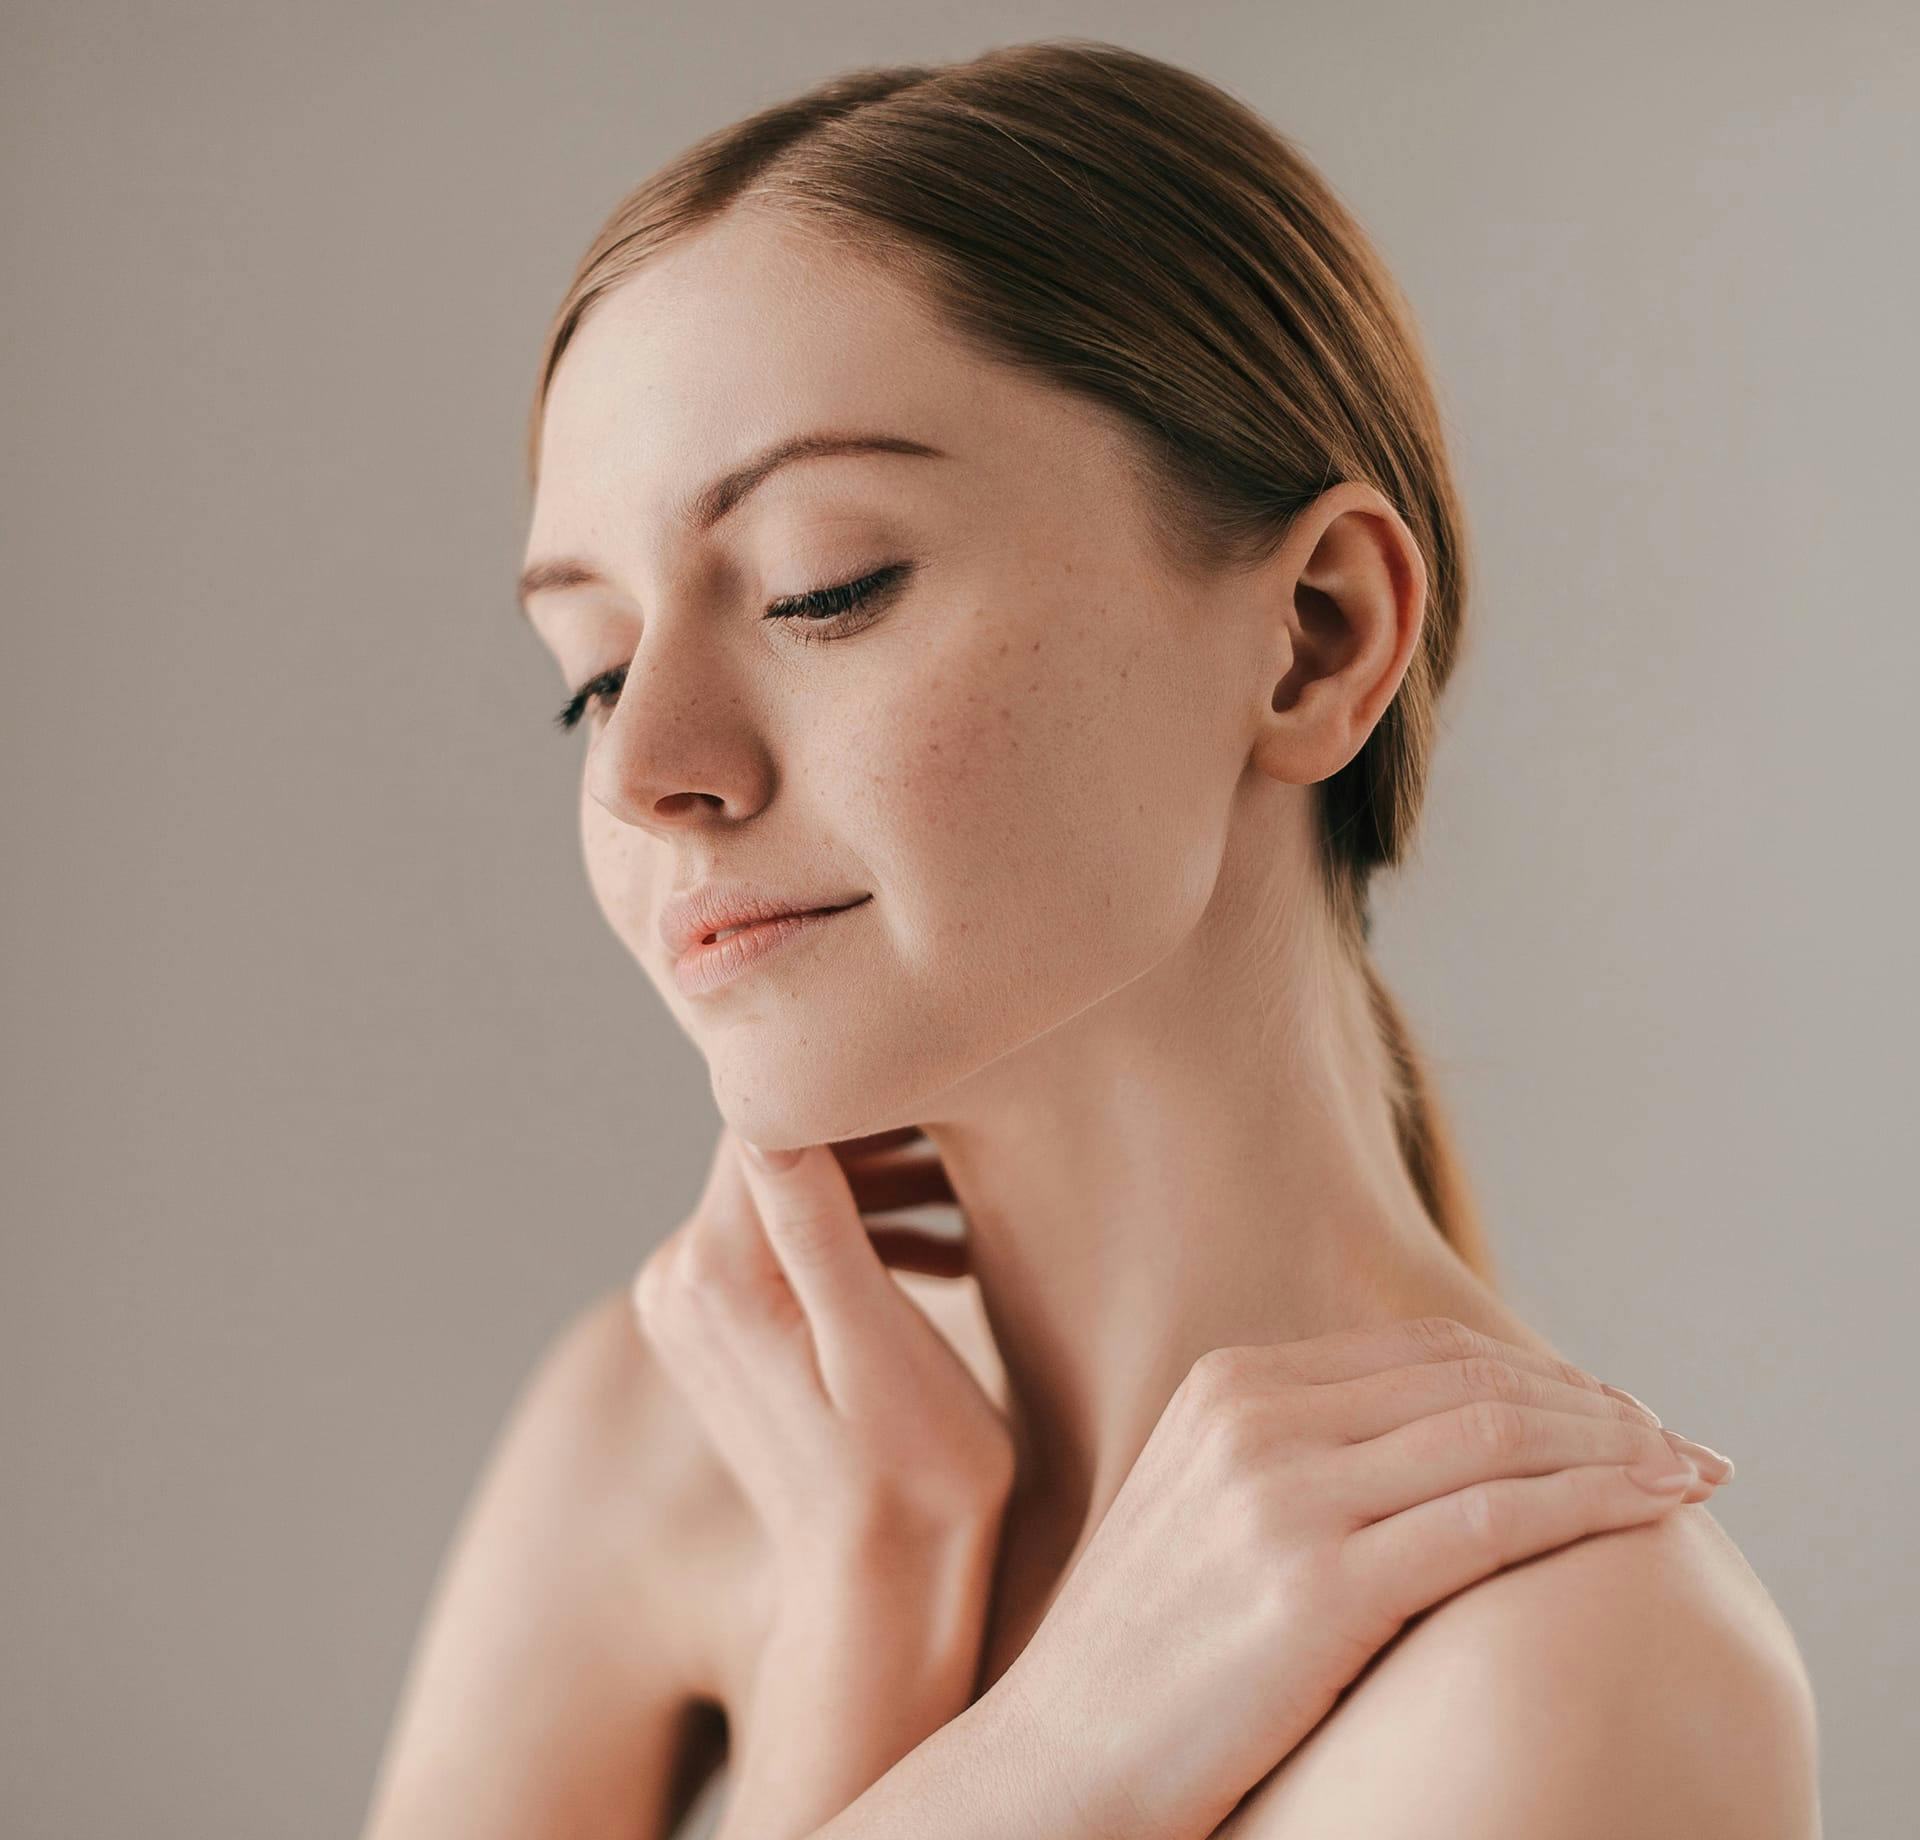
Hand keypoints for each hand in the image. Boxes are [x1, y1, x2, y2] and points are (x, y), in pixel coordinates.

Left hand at [631, 1124, 1015, 1838]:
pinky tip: (933, 1261)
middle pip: (771, 1149)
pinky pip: (779, 1240)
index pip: (766, 1115)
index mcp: (715, 1269)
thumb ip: (818, 1226)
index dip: (853, 1086)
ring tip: (964, 1217)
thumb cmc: (908, 1472)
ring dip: (873, 1190)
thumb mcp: (878, 1342)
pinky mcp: (716, 1323)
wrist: (879, 1586)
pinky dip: (852, 1237)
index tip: (935, 1077)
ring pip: (782, 1191)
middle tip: (968, 1144)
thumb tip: (770, 1106)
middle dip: (872, 1137)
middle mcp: (677, 1278)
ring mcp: (689, 1304)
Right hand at [999, 1316, 1731, 1839]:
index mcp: (1230, 1386)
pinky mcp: (1315, 1586)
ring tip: (1688, 1472)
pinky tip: (1652, 1511)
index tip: (1613, 1409)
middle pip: (1472, 1381)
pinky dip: (1590, 1504)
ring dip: (1616, 1445)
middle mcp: (1254, 1417)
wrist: (1062, 1761)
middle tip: (1676, 1439)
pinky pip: (1490, 1521)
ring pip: (1496, 1436)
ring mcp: (1281, 1496)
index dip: (1538, 1372)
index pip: (1426, 1352)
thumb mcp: (1210, 1510)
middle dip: (1595, 1404)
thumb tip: (1439, 1445)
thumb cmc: (1150, 1657)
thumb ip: (1303, 1455)